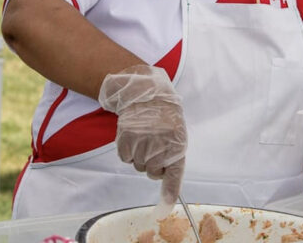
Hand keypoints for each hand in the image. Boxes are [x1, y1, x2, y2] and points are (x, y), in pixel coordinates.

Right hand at [98, 65, 186, 216]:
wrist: (146, 94)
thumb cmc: (164, 117)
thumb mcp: (177, 134)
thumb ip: (173, 157)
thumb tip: (167, 181)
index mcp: (177, 143)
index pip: (174, 173)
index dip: (169, 192)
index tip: (165, 208)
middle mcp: (160, 144)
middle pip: (152, 171)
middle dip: (153, 163)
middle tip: (155, 145)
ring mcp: (142, 142)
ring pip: (137, 166)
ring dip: (140, 156)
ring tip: (145, 136)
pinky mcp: (126, 139)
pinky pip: (125, 158)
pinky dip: (128, 151)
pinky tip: (134, 136)